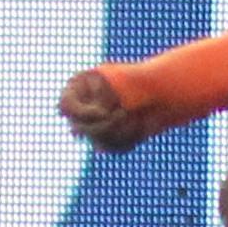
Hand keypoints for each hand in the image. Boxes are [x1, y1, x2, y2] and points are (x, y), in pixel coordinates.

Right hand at [59, 64, 181, 153]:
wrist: (162, 91)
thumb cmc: (138, 79)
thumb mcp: (118, 80)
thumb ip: (101, 99)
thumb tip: (84, 125)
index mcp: (78, 87)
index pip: (65, 107)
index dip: (83, 114)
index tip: (103, 112)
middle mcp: (82, 107)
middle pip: (80, 128)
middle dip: (107, 123)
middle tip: (125, 112)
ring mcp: (93, 125)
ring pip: (97, 140)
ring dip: (121, 130)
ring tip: (136, 115)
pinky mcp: (107, 139)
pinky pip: (112, 147)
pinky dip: (129, 137)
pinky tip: (140, 123)